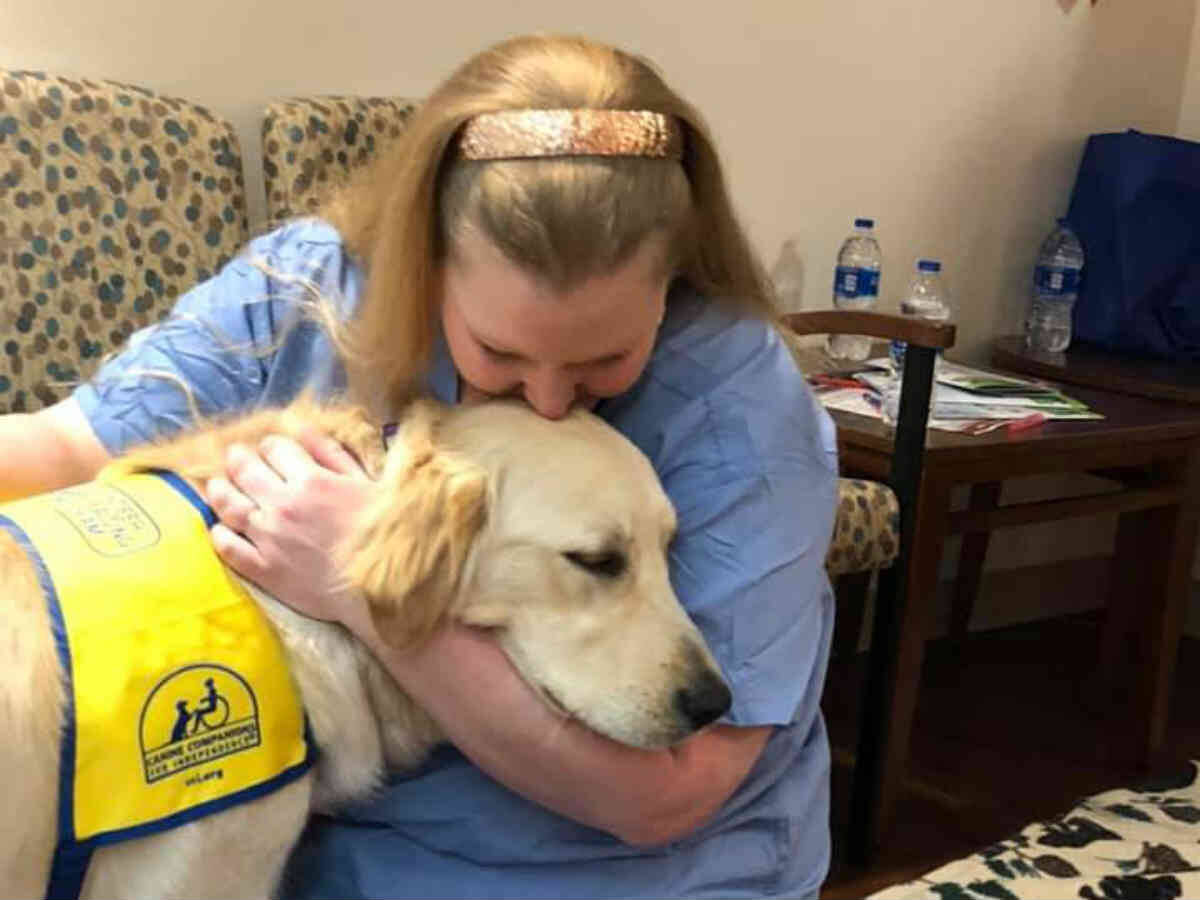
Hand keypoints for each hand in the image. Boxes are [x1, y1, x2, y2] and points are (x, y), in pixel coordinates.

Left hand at [205, 426, 375, 629]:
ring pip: (228, 505)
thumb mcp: (366, 482)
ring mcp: (269, 538)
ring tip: (218, 485)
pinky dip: (219, 534)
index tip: (274, 450)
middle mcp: (282, 505)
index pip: (275, 447)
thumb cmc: (383, 531)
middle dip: (239, 458)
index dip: (272, 445)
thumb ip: (332, 453)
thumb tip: (302, 428)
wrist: (383, 586)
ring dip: (220, 490)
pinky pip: (228, 547)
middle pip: (244, 470)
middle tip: (236, 457)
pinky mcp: (264, 570)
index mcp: (311, 480)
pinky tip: (220, 528)